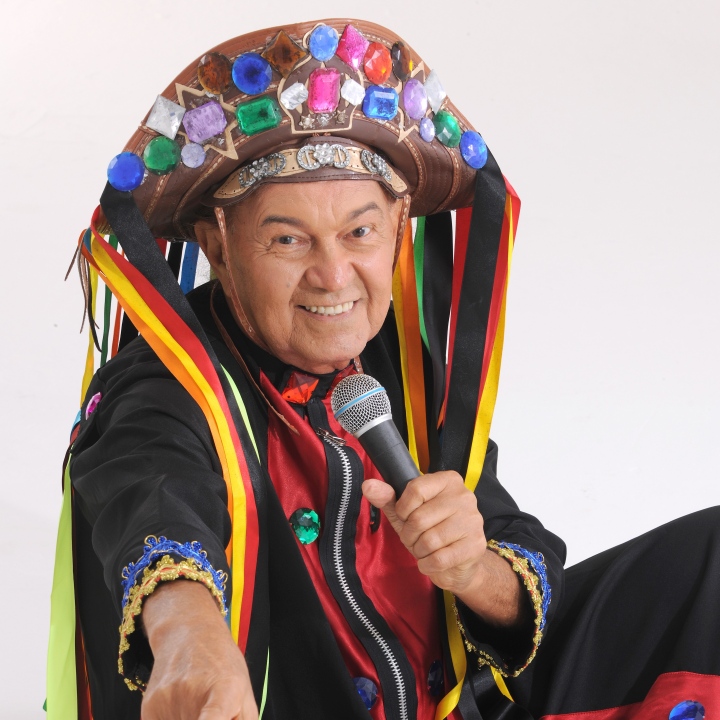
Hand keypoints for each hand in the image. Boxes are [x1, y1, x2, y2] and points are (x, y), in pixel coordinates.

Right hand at [140, 581, 258, 719]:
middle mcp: (193, 692)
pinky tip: (181, 711)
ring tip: (196, 708)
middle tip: (206, 709)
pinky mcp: (149, 707)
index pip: (213, 718)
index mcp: (225, 688)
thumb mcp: (244, 691)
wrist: (189, 632)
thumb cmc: (223, 665)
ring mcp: (168, 700)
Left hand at [362, 472, 525, 626]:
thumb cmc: (431, 530)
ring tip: (424, 549)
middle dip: (409, 535)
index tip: (406, 516)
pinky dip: (427, 565)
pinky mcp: (475, 546)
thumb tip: (368, 485)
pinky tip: (432, 561)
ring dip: (418, 551)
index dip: (403, 509)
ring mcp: (473, 521)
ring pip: (429, 540)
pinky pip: (439, 558)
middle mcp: (464, 496)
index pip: (415, 489)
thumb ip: (388, 498)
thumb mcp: (406, 512)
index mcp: (448, 480)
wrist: (459, 561)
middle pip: (419, 518)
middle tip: (415, 538)